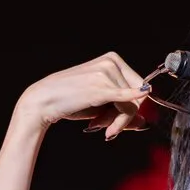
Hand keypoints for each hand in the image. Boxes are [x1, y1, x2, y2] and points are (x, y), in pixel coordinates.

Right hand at [15, 51, 151, 138]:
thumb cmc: (71, 101)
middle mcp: (112, 62)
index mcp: (113, 60)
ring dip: (117, 122)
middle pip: (139, 97)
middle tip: (108, 129)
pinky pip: (127, 105)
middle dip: (125, 117)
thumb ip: (122, 111)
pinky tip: (113, 130)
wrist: (45, 99)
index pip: (139, 87)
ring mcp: (108, 72)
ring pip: (132, 107)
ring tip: (98, 126)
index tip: (118, 122)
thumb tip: (145, 123)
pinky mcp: (103, 87)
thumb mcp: (100, 104)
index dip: (132, 108)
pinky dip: (124, 119)